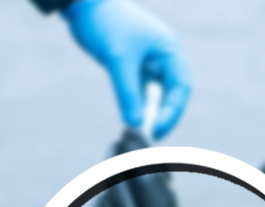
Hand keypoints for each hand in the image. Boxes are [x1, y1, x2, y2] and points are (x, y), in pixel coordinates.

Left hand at [63, 0, 190, 139]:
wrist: (83, 4)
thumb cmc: (105, 23)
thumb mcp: (117, 59)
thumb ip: (127, 92)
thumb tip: (135, 124)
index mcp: (169, 49)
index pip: (181, 86)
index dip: (172, 111)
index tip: (156, 129)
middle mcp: (163, 56)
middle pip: (171, 94)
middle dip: (162, 115)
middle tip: (148, 136)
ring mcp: (148, 62)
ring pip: (154, 95)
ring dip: (148, 113)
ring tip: (137, 131)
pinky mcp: (132, 66)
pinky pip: (139, 91)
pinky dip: (136, 105)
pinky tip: (130, 119)